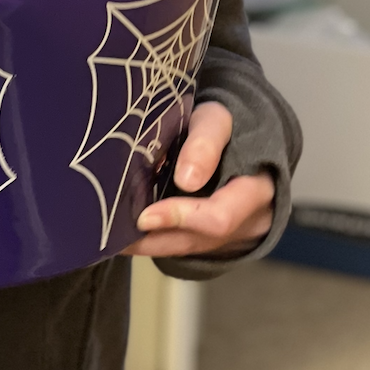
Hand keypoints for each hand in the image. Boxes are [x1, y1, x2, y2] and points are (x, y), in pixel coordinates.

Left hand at [124, 102, 273, 258]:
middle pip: (199, 240)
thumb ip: (206, 143)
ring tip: (113, 236)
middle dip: (156, 237)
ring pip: (188, 248)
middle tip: (116, 231)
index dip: (181, 217)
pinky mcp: (215, 236)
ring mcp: (233, 234)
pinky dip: (156, 240)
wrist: (236, 135)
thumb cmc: (224, 126)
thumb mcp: (217, 120)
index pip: (220, 216)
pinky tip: (127, 234)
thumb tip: (187, 180)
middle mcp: (248, 222)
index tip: (144, 216)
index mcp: (256, 190)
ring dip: (150, 244)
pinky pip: (184, 244)